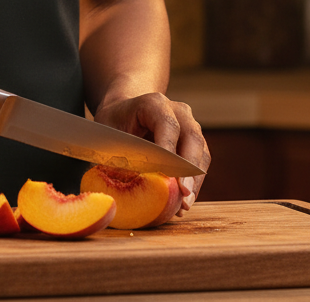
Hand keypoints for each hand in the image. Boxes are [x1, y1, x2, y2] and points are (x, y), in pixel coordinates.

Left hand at [93, 92, 210, 212]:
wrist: (125, 111)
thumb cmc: (114, 124)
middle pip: (192, 137)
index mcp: (154, 103)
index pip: (167, 125)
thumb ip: (117, 157)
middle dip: (188, 170)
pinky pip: (200, 162)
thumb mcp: (108, 135)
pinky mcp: (194, 143)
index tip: (167, 176)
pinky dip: (194, 183)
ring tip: (184, 206)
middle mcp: (178, 111)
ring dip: (195, 181)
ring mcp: (189, 125)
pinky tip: (183, 203)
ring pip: (201, 152)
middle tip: (183, 195)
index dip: (169, 150)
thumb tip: (122, 187)